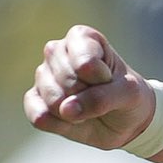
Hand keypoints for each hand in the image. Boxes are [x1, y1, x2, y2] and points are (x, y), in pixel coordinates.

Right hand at [25, 25, 152, 149]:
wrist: (125, 120)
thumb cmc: (128, 96)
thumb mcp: (129, 94)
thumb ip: (102, 98)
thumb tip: (65, 109)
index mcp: (82, 38)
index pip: (85, 62)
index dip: (101, 79)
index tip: (111, 78)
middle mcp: (57, 51)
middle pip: (67, 81)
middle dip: (88, 97)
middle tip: (100, 96)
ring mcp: (42, 75)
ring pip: (53, 100)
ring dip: (76, 114)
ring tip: (88, 107)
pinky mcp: (33, 100)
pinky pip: (40, 117)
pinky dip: (61, 125)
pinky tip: (73, 120)